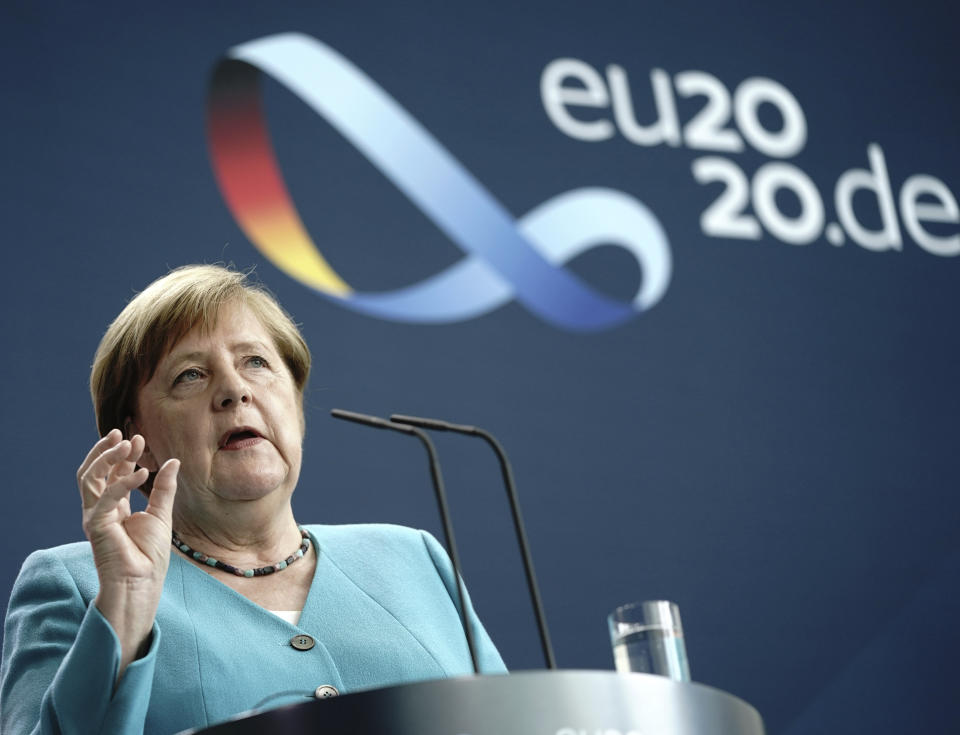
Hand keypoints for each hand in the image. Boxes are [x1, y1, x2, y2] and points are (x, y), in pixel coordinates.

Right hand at [77, 429, 178, 675]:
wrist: (142, 584)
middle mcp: (100, 509)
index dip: (123, 454)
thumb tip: (173, 461)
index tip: (138, 437)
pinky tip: (143, 472)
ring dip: (108, 458)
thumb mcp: (161, 514)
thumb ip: (164, 488)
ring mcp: (94, 516)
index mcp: (114, 506)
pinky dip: (123, 482)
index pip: (113, 473)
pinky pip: (105, 497)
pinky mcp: (95, 525)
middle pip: (95, 471)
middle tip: (123, 433)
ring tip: (128, 443)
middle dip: (108, 450)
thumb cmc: (149, 556)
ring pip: (89, 478)